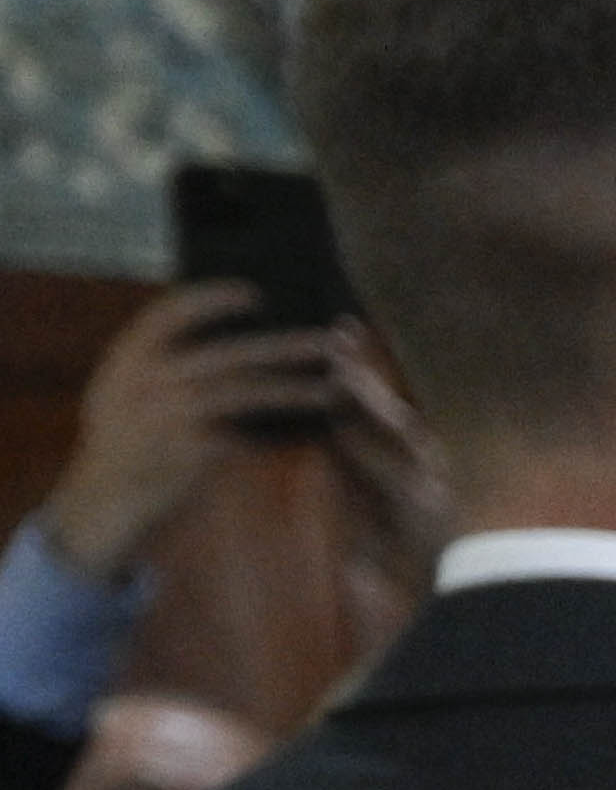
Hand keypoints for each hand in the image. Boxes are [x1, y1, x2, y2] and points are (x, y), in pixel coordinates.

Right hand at [35, 285, 356, 580]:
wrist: (105, 496)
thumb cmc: (127, 440)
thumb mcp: (125, 392)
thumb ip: (160, 364)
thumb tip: (225, 340)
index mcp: (129, 356)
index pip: (171, 312)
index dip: (211, 299)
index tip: (253, 293)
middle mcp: (149, 378)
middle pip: (230, 352)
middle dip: (284, 344)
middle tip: (330, 338)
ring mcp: (171, 414)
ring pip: (248, 391)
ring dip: (296, 387)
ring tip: (336, 386)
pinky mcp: (191, 450)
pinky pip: (248, 434)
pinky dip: (279, 430)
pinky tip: (311, 428)